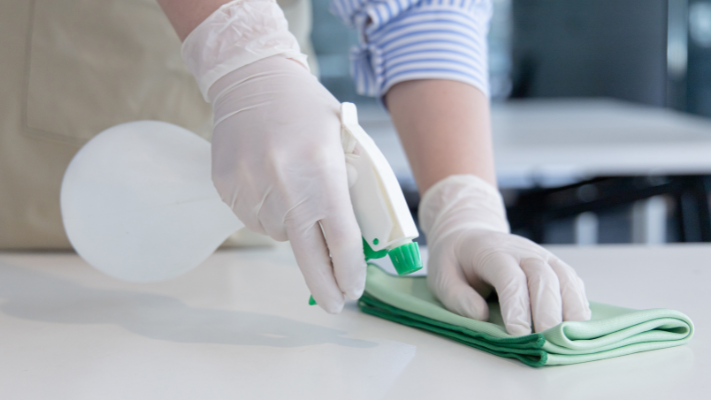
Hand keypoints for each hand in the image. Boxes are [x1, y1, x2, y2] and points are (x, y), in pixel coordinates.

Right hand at [179, 0, 364, 313]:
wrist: (251, 77)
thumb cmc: (306, 109)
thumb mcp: (343, 139)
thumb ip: (351, 184)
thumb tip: (356, 233)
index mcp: (321, 172)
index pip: (342, 238)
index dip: (349, 270)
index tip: (353, 289)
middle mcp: (284, 185)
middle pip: (307, 254)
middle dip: (324, 284)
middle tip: (333, 304)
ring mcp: (250, 187)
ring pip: (277, 234)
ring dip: (291, 227)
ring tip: (291, 187)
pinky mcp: (226, 187)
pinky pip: (252, 218)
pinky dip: (266, 212)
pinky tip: (269, 182)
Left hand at [419, 175, 590, 334]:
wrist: (469, 234)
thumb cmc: (455, 259)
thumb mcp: (441, 275)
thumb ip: (457, 296)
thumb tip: (480, 315)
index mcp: (492, 251)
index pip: (510, 277)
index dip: (517, 306)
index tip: (519, 334)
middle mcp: (523, 251)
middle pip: (544, 277)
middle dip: (548, 312)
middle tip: (548, 341)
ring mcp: (542, 256)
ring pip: (565, 278)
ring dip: (571, 309)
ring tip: (569, 337)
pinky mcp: (554, 266)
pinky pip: (573, 283)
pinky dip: (578, 304)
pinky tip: (577, 326)